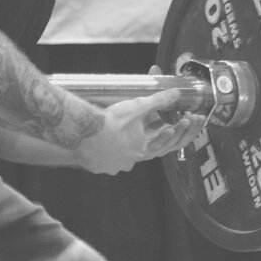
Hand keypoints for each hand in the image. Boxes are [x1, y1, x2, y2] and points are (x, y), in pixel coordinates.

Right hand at [75, 87, 202, 174]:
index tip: (150, 131)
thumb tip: (176, 94)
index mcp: (141, 152)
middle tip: (130, 136)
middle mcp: (126, 163)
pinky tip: (97, 145)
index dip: (153, 137)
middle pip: (133, 155)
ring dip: (117, 150)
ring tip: (113, 138)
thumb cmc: (114, 122)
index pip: (153, 147)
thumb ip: (159, 101)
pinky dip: (100, 153)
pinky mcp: (95, 167)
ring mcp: (109, 167)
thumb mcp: (139, 107)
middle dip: (134, 145)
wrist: (84, 133)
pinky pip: (100, 162)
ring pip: (116, 160)